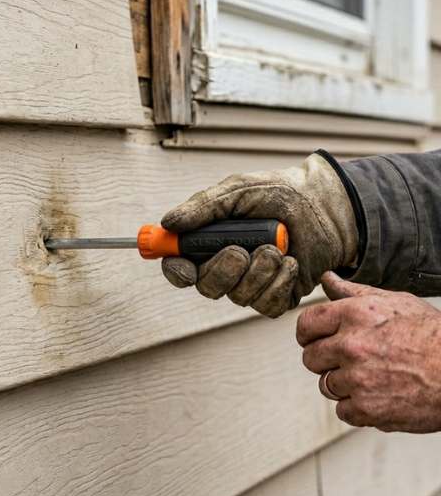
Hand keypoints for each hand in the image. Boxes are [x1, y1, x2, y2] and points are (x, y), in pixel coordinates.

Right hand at [160, 153, 358, 317]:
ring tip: (276, 249)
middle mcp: (227, 267)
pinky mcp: (277, 297)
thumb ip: (203, 207)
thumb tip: (169, 222)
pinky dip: (278, 283)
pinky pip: (266, 305)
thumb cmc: (281, 193)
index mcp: (211, 243)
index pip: (181, 267)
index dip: (176, 270)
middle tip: (240, 252)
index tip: (181, 264)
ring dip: (257, 273)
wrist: (326, 205)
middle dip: (221, 271)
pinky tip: (290, 263)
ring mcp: (252, 284)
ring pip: (238, 296)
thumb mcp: (238, 190)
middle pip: (206, 287)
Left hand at [298, 272, 440, 432]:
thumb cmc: (434, 337)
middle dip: (327, 360)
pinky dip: (357, 408)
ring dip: (344, 384)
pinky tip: (378, 396)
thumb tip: (328, 279)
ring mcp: (357, 379)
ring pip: (326, 385)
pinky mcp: (367, 408)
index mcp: (355, 315)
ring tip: (372, 377)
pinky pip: (342, 411)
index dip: (309, 334)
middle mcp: (352, 345)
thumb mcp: (396, 303)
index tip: (316, 340)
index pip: (305, 324)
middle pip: (311, 358)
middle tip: (352, 360)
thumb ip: (354, 293)